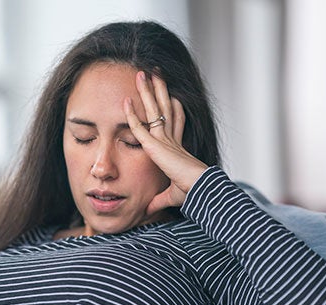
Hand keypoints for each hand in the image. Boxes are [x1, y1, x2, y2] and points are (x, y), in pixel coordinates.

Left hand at [123, 71, 208, 213]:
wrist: (199, 191)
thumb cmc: (192, 193)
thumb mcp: (171, 196)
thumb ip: (158, 200)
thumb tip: (148, 210)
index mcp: (177, 147)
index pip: (174, 121)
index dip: (172, 107)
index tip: (170, 95)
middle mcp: (171, 139)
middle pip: (164, 107)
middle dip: (158, 90)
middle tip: (154, 72)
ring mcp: (165, 139)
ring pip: (154, 109)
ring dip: (147, 90)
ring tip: (142, 72)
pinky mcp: (156, 146)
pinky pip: (140, 126)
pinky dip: (132, 113)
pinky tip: (125, 101)